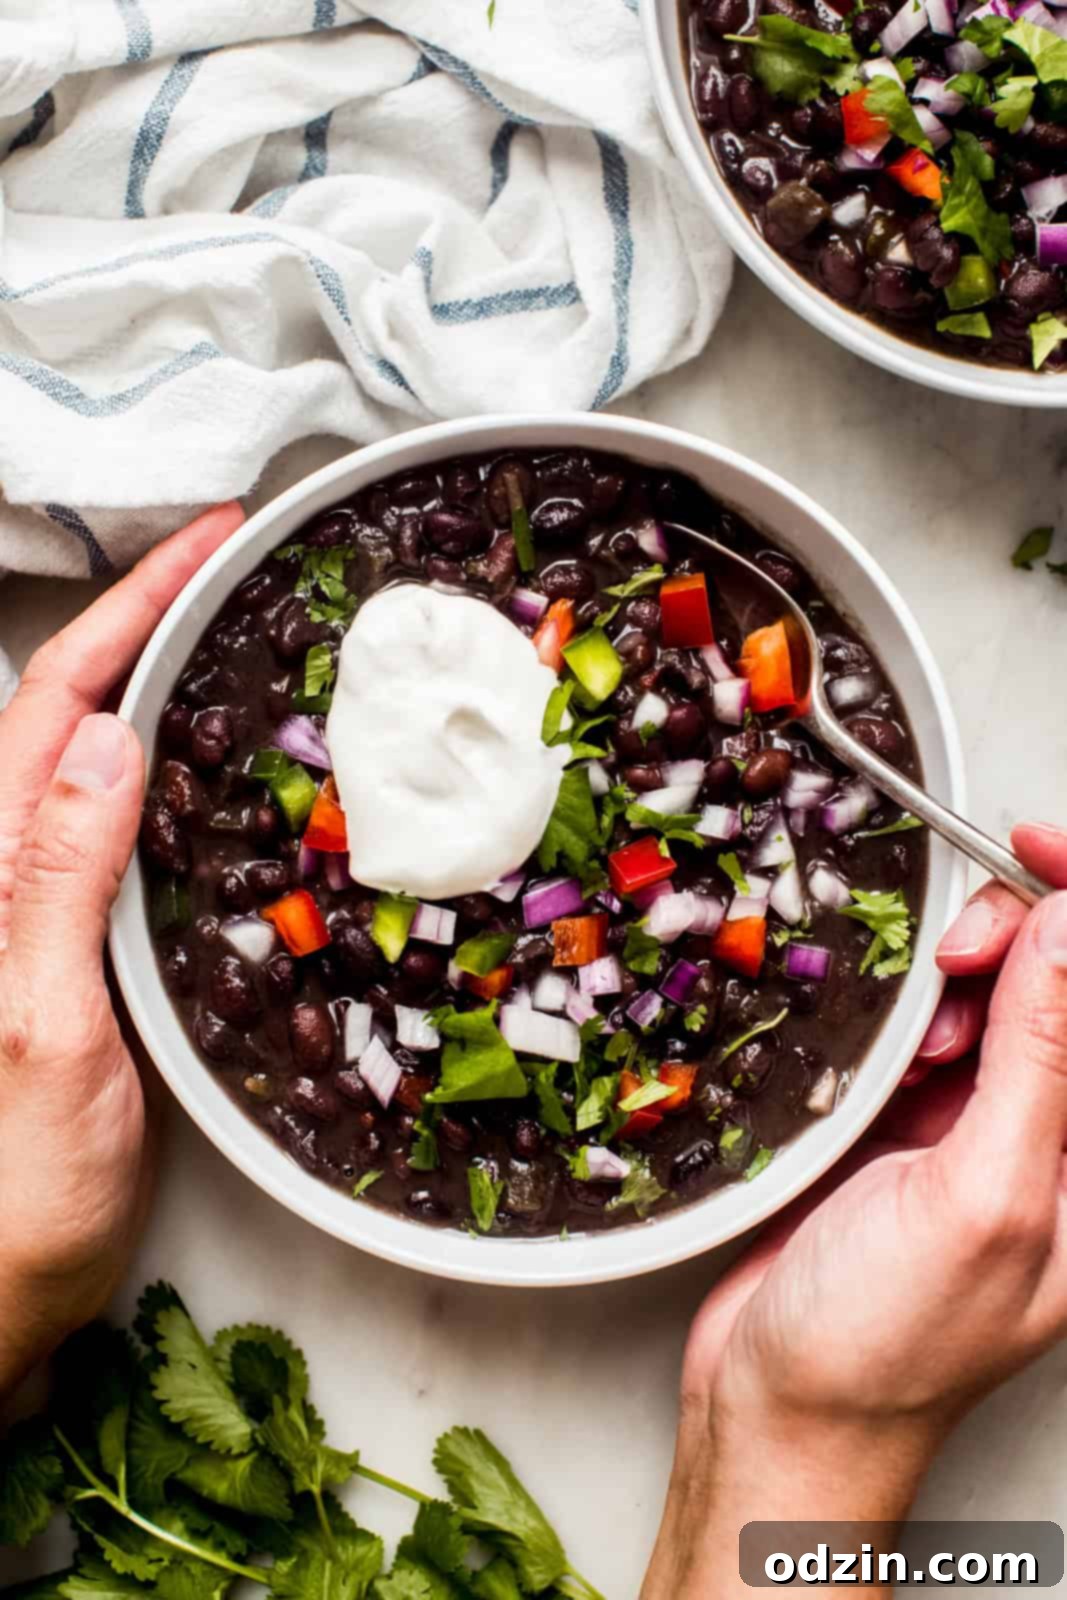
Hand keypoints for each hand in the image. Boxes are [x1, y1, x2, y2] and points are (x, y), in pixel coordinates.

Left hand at [0, 503, 243, 1395]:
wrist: (2, 1285)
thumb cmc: (6, 1182)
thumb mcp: (36, 1028)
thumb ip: (55, 885)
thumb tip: (104, 743)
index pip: (62, 697)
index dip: (134, 606)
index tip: (210, 539)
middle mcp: (20, 868)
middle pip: (88, 704)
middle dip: (160, 612)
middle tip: (248, 556)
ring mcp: (63, 904)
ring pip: (119, 757)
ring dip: (180, 678)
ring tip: (256, 625)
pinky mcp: (101, 945)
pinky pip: (149, 829)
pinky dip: (196, 769)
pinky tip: (242, 760)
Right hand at [642, 826, 1066, 1597]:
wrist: (781, 1407)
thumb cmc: (884, 1343)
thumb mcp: (980, 1196)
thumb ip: (1038, 1059)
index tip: (1032, 849)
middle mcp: (1057, 1146)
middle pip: (1062, 987)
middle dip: (1016, 944)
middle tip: (956, 953)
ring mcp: (989, 1136)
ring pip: (998, 1001)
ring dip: (955, 991)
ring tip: (913, 1045)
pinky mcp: (920, 1135)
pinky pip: (933, 1037)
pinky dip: (908, 1025)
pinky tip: (884, 1058)